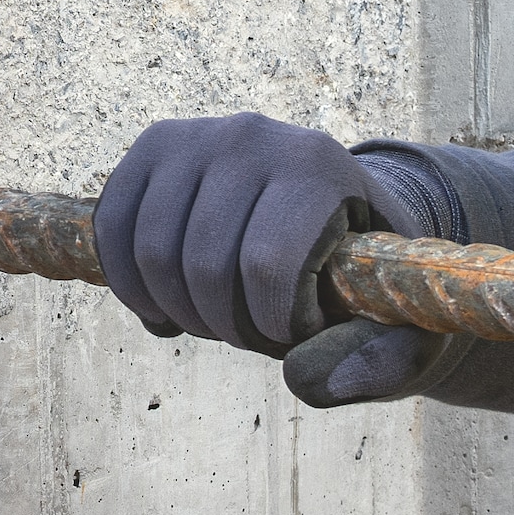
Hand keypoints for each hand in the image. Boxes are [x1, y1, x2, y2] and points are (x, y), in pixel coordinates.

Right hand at [97, 116, 383, 369]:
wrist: (331, 210)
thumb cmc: (364, 280)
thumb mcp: (399, 325)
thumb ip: (380, 364)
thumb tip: (299, 379)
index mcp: (319, 166)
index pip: (266, 263)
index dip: (271, 325)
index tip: (295, 336)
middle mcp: (253, 136)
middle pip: (204, 262)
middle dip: (224, 326)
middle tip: (252, 336)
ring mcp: (196, 135)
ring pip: (152, 251)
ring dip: (177, 310)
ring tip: (215, 320)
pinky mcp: (152, 147)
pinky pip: (113, 226)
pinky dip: (130, 284)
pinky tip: (164, 309)